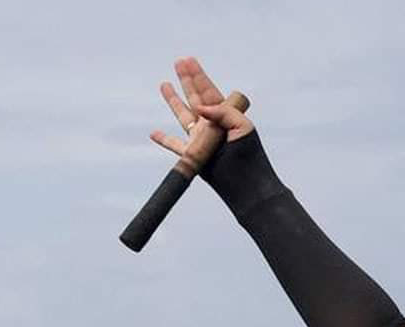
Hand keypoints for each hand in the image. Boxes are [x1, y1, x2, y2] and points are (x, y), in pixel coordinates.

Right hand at [150, 57, 253, 177]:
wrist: (247, 188)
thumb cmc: (250, 158)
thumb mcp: (243, 128)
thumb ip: (224, 113)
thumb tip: (199, 109)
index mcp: (226, 118)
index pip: (210, 93)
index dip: (199, 77)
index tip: (189, 60)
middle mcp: (212, 127)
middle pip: (196, 99)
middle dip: (187, 80)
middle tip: (179, 62)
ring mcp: (201, 141)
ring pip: (183, 116)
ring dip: (173, 101)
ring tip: (164, 85)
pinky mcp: (192, 157)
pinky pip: (174, 146)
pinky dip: (164, 140)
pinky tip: (154, 133)